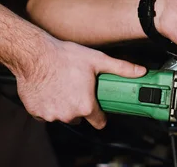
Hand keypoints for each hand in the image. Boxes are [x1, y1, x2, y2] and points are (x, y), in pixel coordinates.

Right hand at [15, 38, 145, 128]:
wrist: (35, 55)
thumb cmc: (64, 57)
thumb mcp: (97, 60)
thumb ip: (121, 68)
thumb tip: (141, 71)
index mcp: (85, 105)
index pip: (99, 121)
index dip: (100, 113)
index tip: (98, 106)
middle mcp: (69, 114)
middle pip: (80, 117)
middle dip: (80, 105)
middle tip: (77, 87)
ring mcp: (52, 115)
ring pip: (63, 115)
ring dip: (64, 105)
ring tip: (63, 85)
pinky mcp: (37, 113)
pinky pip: (46, 113)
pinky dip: (48, 104)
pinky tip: (50, 89)